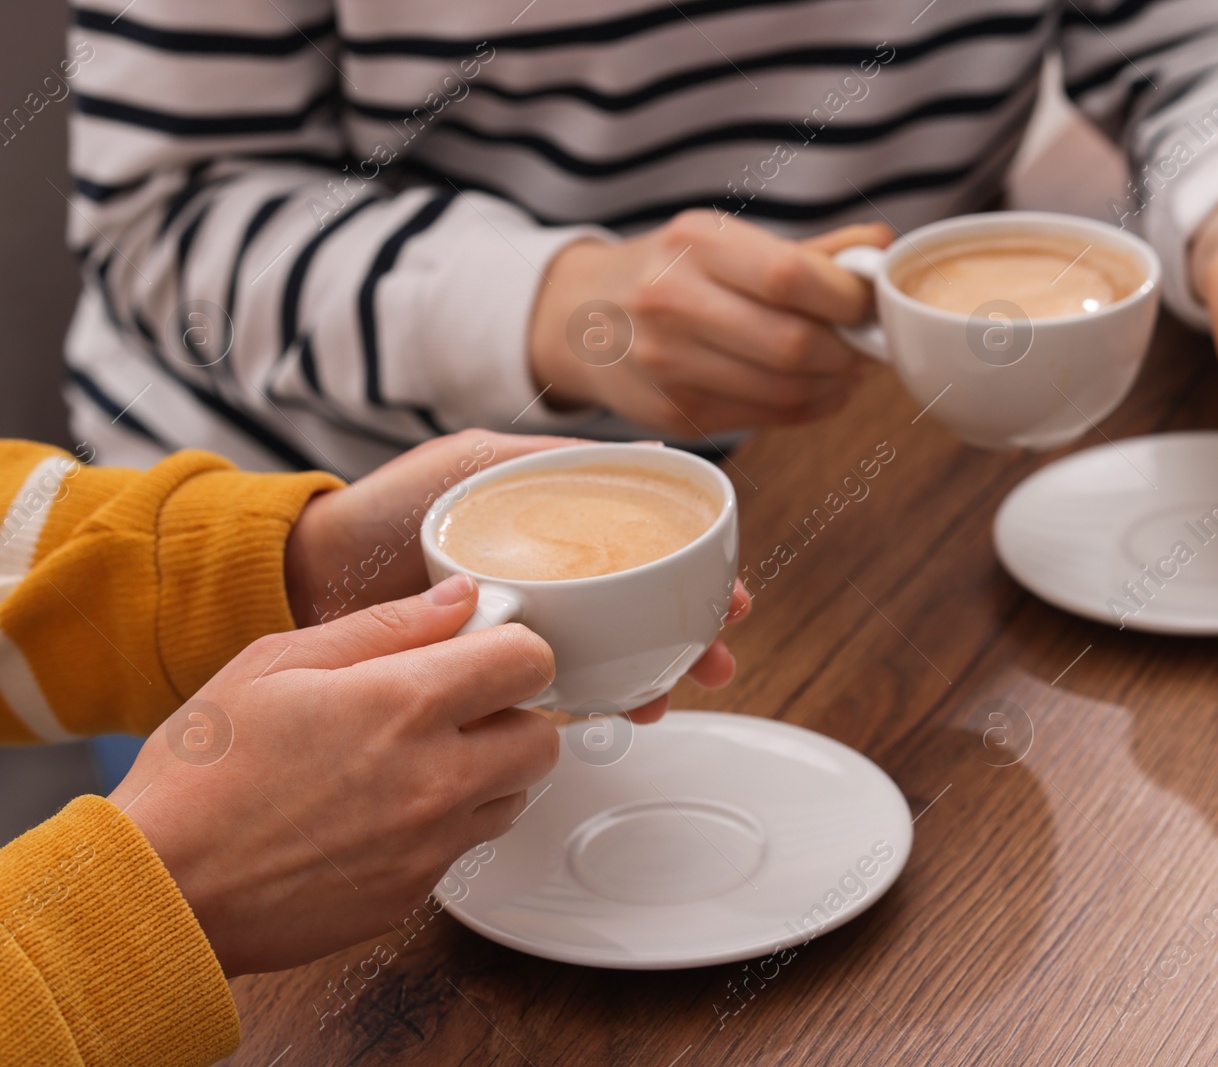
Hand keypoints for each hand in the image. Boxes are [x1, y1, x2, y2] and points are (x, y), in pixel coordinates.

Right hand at [109, 577, 556, 975]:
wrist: (161, 889)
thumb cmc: (201, 772)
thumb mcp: (278, 664)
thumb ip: (386, 626)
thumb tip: (459, 599)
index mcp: (404, 704)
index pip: (528, 661)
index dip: (510, 647)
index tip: (482, 650)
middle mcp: (435, 778)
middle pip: (542, 737)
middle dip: (511, 714)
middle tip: (457, 708)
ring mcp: (430, 843)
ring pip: (514, 796)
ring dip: (487, 773)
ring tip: (415, 761)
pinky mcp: (415, 893)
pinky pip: (465, 846)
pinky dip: (444, 824)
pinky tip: (383, 812)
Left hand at [281, 429, 750, 723]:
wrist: (311, 576)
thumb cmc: (387, 507)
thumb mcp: (476, 460)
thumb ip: (550, 459)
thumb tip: (649, 455)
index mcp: (554, 528)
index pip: (644, 552)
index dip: (694, 574)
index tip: (728, 595)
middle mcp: (550, 578)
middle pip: (641, 609)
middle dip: (689, 636)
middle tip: (719, 659)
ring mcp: (527, 625)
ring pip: (611, 653)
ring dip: (653, 673)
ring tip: (671, 694)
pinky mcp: (494, 671)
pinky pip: (560, 689)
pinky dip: (596, 700)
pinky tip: (616, 709)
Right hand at [527, 211, 891, 433]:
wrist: (580, 318)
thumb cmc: (671, 273)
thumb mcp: (725, 244)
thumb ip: (809, 251)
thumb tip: (882, 248)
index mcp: (694, 243)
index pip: (790, 276)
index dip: (847, 298)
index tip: (868, 305)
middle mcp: (670, 300)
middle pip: (792, 343)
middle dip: (847, 352)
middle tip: (864, 347)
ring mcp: (666, 363)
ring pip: (783, 390)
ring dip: (834, 386)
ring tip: (845, 370)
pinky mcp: (672, 412)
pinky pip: (763, 418)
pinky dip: (808, 408)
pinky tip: (817, 391)